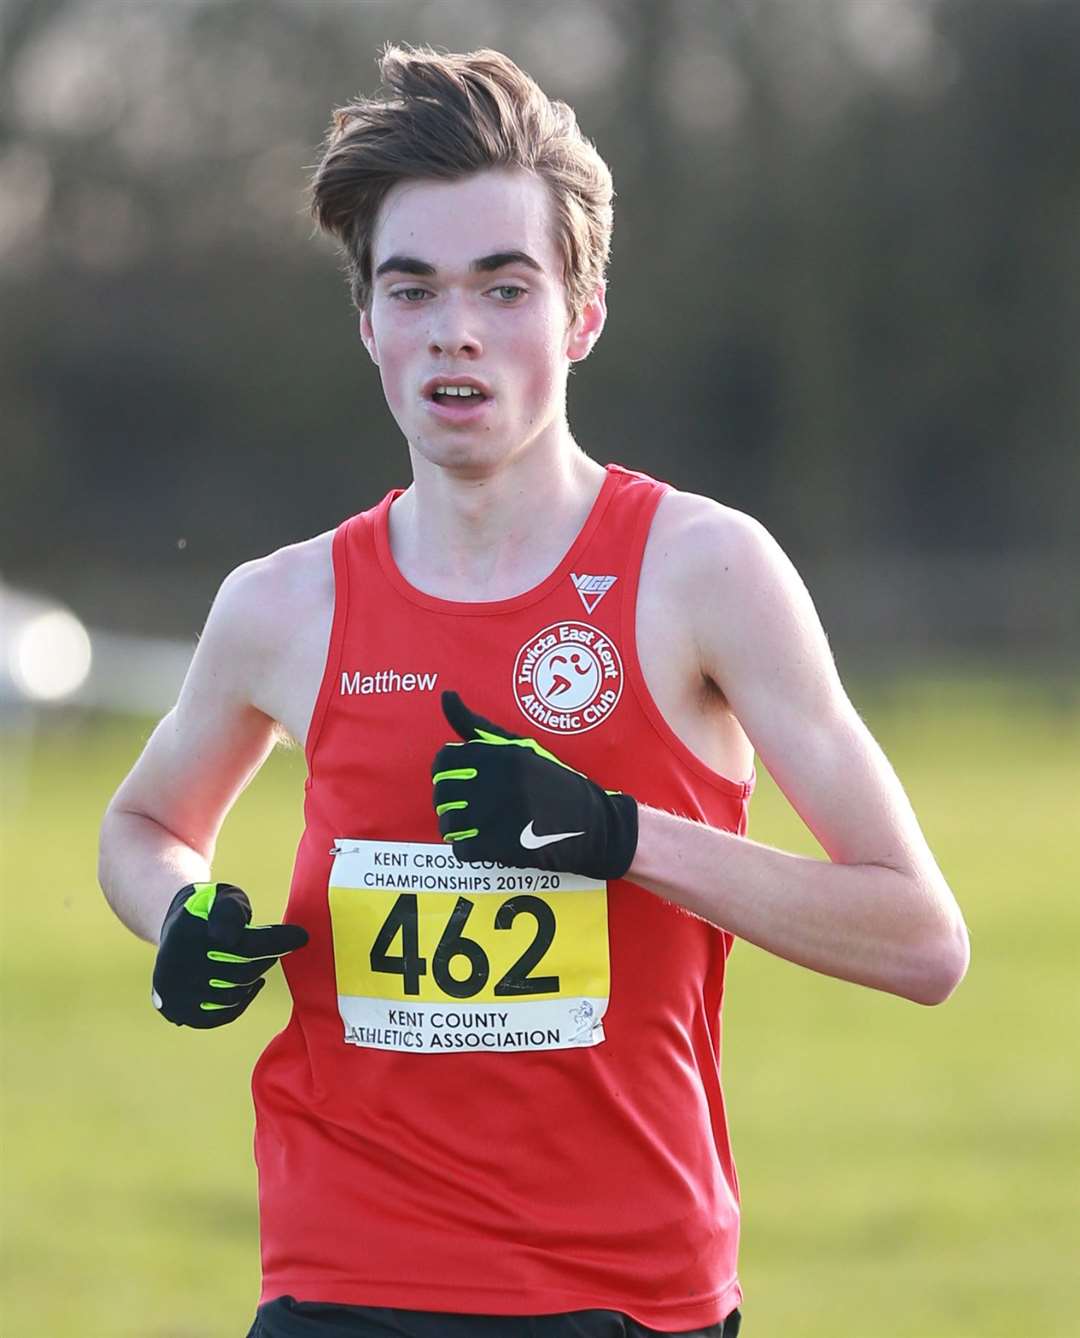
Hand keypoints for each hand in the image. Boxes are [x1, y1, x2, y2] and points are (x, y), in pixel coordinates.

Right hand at [151, 883, 307, 1027]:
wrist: (172, 932)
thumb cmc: (208, 910)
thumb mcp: (221, 895)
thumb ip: (233, 909)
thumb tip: (229, 938)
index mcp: (186, 929)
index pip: (241, 942)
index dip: (277, 940)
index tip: (302, 936)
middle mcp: (175, 963)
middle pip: (242, 971)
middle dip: (267, 957)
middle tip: (279, 946)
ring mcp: (174, 990)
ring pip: (234, 994)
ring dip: (253, 980)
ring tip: (256, 963)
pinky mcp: (177, 1010)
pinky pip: (221, 1015)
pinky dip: (241, 1003)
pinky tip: (250, 986)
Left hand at [431, 691, 637, 879]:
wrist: (593, 825)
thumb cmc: (554, 782)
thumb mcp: (522, 746)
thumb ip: (478, 726)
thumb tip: (446, 696)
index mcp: (502, 755)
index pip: (445, 760)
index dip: (445, 771)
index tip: (458, 777)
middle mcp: (498, 783)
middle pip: (442, 792)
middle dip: (449, 799)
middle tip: (466, 803)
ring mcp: (498, 816)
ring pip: (448, 823)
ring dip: (456, 825)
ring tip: (473, 823)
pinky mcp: (502, 847)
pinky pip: (461, 850)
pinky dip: (467, 849)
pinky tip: (483, 842)